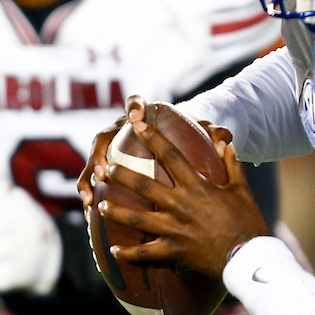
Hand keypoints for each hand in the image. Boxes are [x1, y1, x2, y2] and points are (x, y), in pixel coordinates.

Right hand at [76, 96, 233, 217]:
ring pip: (92, 162)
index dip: (133, 106)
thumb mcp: (201, 134)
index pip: (134, 102)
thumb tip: (224, 138)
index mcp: (142, 117)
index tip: (136, 116)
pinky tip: (92, 212)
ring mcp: (110, 150)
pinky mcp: (105, 170)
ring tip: (92, 200)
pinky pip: (91, 181)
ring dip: (89, 179)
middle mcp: (120, 130)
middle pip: (103, 137)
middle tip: (106, 170)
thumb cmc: (187, 138)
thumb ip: (213, 132)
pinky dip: (89, 194)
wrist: (169, 145)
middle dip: (100, 153)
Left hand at [98, 109, 268, 277]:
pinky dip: (128, 253)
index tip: (137, 125)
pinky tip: (113, 250)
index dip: (153, 138)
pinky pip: (146, 253)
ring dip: (117, 211)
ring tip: (99, 205)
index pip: (171, 156)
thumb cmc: (247, 221)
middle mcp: (181, 205)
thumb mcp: (241, 189)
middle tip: (105, 167)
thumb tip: (225, 143)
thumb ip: (231, 164)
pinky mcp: (174, 251)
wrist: (248, 257)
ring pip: (138, 219)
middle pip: (144, 186)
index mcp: (197, 186)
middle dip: (122, 175)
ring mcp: (175, 229)